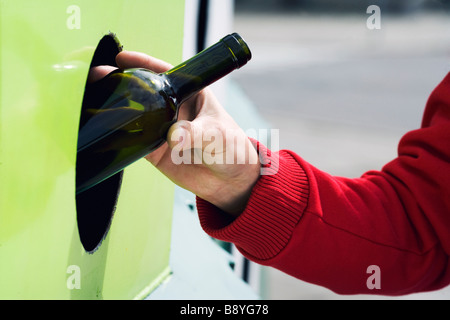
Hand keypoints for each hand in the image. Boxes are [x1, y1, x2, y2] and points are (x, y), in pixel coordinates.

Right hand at [89, 51, 260, 215]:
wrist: (231, 182)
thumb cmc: (232, 148)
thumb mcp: (218, 136)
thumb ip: (196, 133)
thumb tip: (173, 135)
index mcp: (191, 95)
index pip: (165, 73)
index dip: (143, 63)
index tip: (123, 58)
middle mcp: (174, 109)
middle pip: (144, 91)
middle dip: (121, 83)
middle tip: (100, 77)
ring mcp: (163, 129)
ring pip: (135, 116)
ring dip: (115, 109)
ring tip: (93, 99)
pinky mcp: (156, 150)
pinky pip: (135, 141)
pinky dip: (121, 137)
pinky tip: (105, 131)